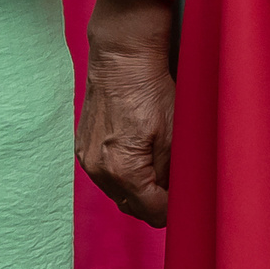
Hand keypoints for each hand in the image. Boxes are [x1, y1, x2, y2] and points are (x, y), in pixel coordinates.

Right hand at [79, 0, 175, 226]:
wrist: (122, 58)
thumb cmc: (151, 90)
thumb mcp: (174, 134)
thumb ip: (172, 172)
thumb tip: (174, 195)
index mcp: (124, 170)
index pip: (151, 211)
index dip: (172, 211)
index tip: (186, 205)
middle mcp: (99, 170)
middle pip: (131, 206)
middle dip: (155, 204)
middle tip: (177, 194)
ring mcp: (86, 158)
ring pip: (117, 192)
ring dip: (138, 191)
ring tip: (161, 177)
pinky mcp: (83, 146)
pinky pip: (105, 174)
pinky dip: (122, 175)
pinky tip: (140, 161)